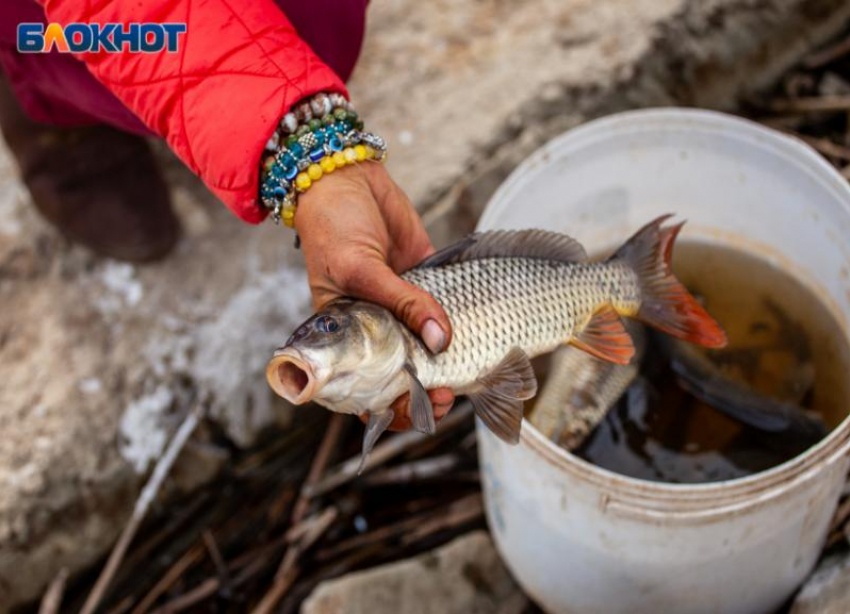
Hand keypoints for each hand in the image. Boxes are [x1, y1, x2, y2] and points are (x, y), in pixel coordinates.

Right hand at [294, 162, 454, 429]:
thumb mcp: (359, 269)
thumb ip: (401, 303)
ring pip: (430, 345)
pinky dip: (461, 320)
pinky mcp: (426, 280)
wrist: (345, 179)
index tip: (421, 406)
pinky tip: (477, 329)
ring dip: (448, 362)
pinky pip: (446, 306)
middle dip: (427, 391)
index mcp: (346, 336)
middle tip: (449, 393)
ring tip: (466, 371)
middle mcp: (376, 327)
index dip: (393, 405)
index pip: (366, 386)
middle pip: (405, 373)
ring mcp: (402, 305)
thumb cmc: (332, 227)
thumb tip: (441, 339)